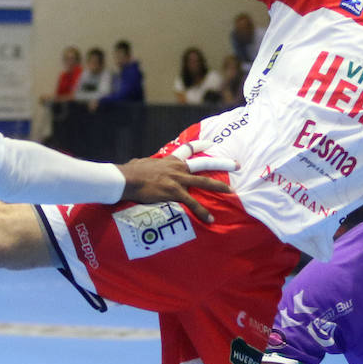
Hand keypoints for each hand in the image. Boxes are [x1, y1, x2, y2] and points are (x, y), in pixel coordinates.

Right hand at [116, 140, 235, 223]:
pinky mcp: (174, 192)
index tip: (211, 144)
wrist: (126, 179)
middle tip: (236, 165)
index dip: (201, 145)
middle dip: (222, 163)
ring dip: (219, 187)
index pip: (188, 149)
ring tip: (231, 192)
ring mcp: (177, 179)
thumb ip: (146, 164)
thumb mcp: (141, 164)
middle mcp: (177, 168)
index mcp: (170, 160)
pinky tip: (210, 219)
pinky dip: (202, 211)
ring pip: (203, 182)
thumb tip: (138, 164)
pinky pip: (192, 203)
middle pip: (204, 163)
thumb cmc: (129, 172)